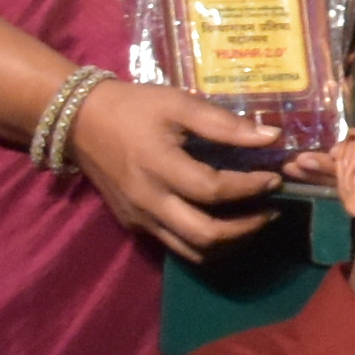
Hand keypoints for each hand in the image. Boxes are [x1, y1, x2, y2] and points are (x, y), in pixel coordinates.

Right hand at [69, 80, 290, 263]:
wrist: (80, 121)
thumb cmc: (133, 108)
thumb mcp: (178, 104)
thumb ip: (223, 124)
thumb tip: (271, 138)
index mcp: (158, 166)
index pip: (214, 190)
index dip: (250, 188)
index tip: (274, 179)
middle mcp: (149, 200)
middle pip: (206, 234)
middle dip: (247, 228)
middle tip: (271, 210)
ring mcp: (140, 217)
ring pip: (192, 250)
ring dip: (230, 243)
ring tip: (253, 221)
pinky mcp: (134, 224)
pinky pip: (175, 245)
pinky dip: (205, 242)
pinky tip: (223, 222)